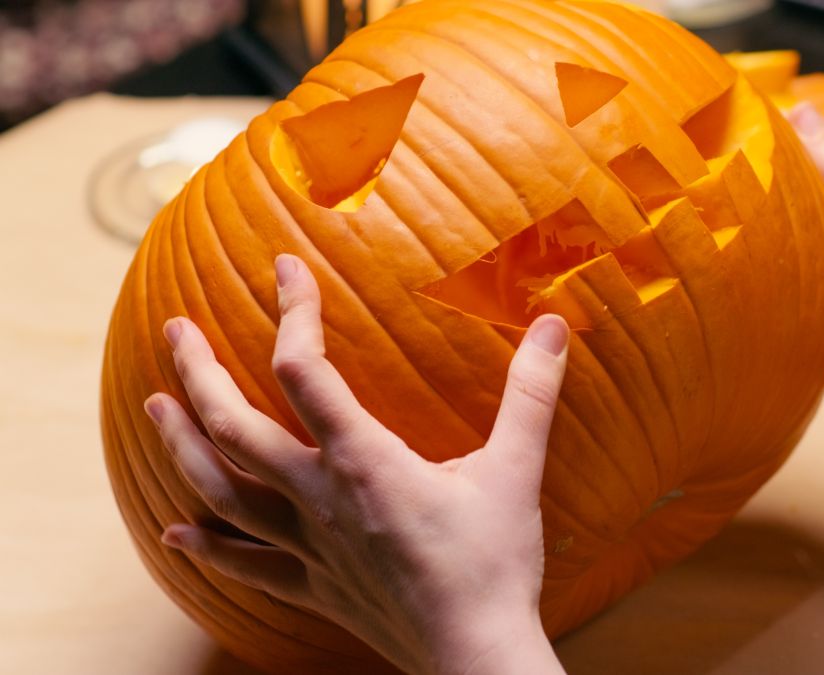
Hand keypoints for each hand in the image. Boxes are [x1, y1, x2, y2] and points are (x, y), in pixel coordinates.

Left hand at [145, 255, 568, 674]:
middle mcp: (319, 497)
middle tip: (175, 333)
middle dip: (198, 375)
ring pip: (223, 491)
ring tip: (156, 409)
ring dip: (183, 446)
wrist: (474, 652)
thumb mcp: (515, 470)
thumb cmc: (492, 563)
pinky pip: (246, 564)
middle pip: (234, 430)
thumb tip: (555, 328)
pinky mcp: (312, 585)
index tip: (285, 269)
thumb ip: (530, 395)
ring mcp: (308, 546)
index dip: (291, 312)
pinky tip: (174, 531)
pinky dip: (207, 544)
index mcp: (363, 460)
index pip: (305, 370)